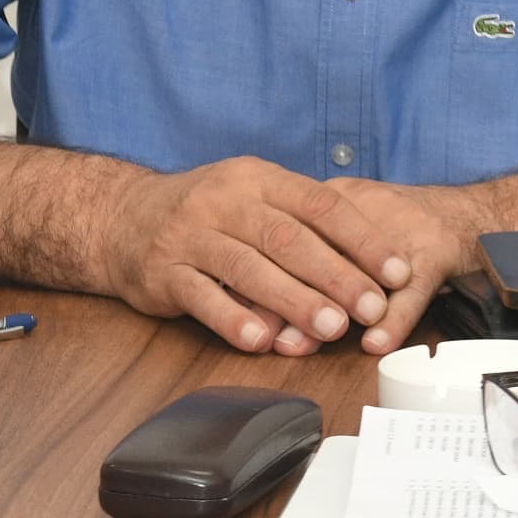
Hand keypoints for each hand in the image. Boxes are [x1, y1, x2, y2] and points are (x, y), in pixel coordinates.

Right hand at [97, 158, 466, 358]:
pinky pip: (201, 296)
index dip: (363, 239)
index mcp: (256, 178)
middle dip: (336, 275)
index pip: (320, 204)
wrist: (120, 218)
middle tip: (372, 309)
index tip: (397, 272)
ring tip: (329, 328)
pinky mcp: (162, 272)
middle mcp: (222, 200)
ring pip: (248, 268)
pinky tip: (260, 339)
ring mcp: (189, 235)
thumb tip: (368, 262)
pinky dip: (232, 318)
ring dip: (293, 300)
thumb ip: (299, 220)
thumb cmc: (203, 213)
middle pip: (287, 238)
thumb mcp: (251, 195)